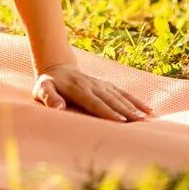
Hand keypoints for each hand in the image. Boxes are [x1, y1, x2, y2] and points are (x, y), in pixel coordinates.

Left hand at [33, 62, 152, 121]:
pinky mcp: (107, 85)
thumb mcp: (41, 89)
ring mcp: (101, 84)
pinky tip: (147, 110)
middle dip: (126, 111)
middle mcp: (92, 85)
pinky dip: (135, 101)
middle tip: (139, 122)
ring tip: (146, 118)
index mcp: (78, 88)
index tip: (120, 121)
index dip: (107, 111)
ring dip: (133, 107)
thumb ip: (48, 97)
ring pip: (119, 96)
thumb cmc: (48, 84)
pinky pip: (123, 93)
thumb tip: (59, 108)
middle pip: (111, 100)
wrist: (57, 67)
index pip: (94, 102)